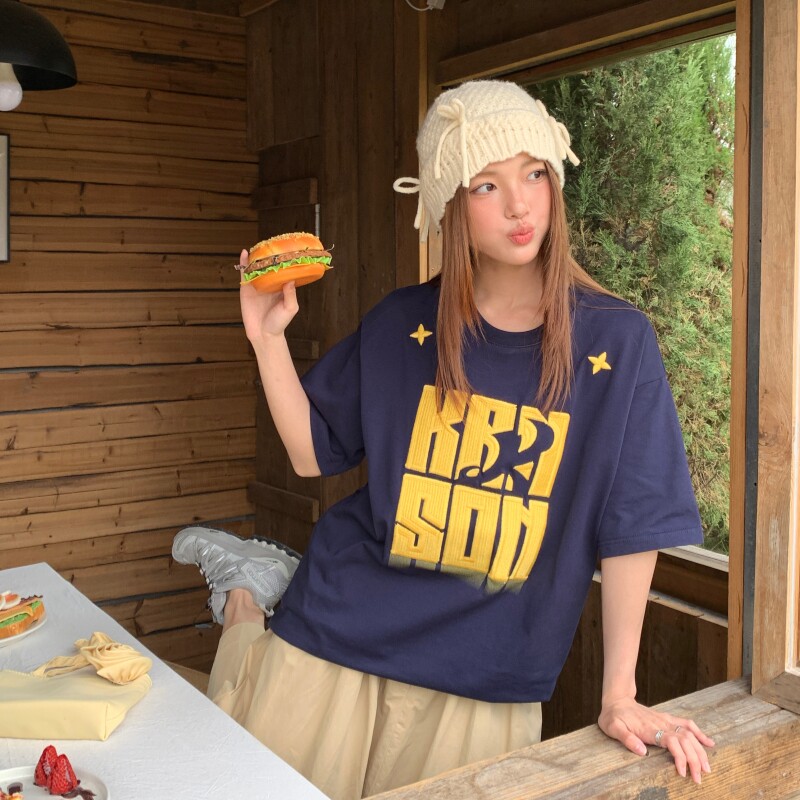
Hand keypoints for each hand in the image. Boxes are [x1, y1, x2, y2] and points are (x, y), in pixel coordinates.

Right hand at [238, 248, 299, 340]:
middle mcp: (270, 284)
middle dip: (270, 256)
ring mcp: (257, 285)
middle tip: (273, 243)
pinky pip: (245, 274)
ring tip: (259, 245)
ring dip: (257, 257)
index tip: (288, 249)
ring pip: (257, 268)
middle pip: (269, 266)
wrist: (263, 334)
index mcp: (282, 287)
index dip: (285, 260)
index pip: (284, 270)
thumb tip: (290, 279)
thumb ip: (291, 295)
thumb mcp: (289, 308)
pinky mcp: (246, 289)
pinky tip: (245, 253)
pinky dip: (244, 263)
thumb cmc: (279, 323)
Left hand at [599, 696, 714, 783]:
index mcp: (649, 729)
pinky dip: (699, 733)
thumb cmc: (613, 716)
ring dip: (700, 750)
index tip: (683, 773)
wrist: (616, 700)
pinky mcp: (667, 718)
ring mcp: (666, 720)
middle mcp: (661, 723)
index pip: (671, 742)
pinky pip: (686, 724)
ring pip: (689, 733)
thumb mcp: (613, 727)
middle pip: (684, 740)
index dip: (680, 758)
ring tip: (707, 767)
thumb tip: (642, 751)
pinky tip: (709, 743)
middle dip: (695, 759)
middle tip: (699, 778)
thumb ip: (627, 739)